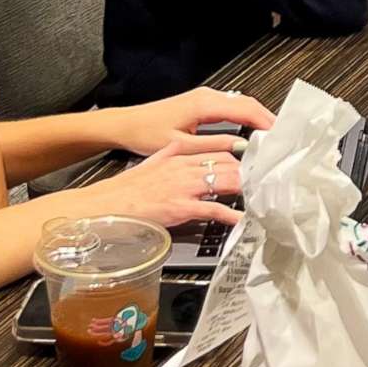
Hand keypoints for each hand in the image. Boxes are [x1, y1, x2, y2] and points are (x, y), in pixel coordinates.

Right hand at [105, 135, 244, 230]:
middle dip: (247, 170)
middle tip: (262, 179)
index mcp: (177, 153)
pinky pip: (212, 208)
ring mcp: (182, 186)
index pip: (218, 147)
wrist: (105, 206)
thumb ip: (175, 159)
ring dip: (244, 187)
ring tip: (258, 195)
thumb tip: (195, 162)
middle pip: (227, 161)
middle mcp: (183, 166)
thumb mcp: (154, 164)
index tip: (254, 160)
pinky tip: (240, 219)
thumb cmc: (127, 190)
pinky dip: (230, 214)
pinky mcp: (180, 206)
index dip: (240, 154)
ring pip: (223, 179)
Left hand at [108, 86, 275, 158]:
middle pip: (247, 103)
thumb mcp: (182, 146)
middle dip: (266, 119)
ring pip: (240, 103)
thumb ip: (214, 146)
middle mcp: (206, 96)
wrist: (127, 124)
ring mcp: (204, 98)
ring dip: (256, 117)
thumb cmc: (147, 133)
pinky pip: (230, 106)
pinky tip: (249, 130)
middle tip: (281, 138)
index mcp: (204, 104)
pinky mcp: (201, 103)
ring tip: (269, 137)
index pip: (245, 109)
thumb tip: (241, 147)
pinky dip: (244, 116)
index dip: (265, 122)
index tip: (279, 136)